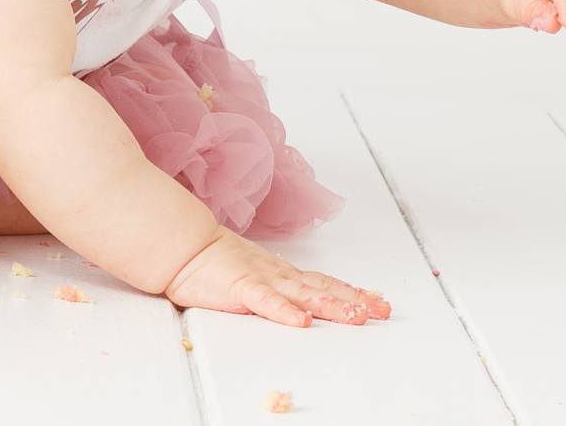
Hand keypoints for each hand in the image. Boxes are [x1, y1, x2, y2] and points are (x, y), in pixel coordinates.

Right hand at [163, 227, 391, 326]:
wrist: (183, 245)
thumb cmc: (213, 261)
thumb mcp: (252, 274)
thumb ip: (274, 287)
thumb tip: (296, 300)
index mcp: (281, 273)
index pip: (324, 282)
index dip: (351, 291)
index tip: (377, 300)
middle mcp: (279, 274)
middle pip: (323, 287)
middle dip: (354, 300)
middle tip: (382, 310)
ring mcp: (261, 279)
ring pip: (303, 293)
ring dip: (331, 304)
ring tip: (356, 315)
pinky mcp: (240, 288)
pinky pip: (266, 301)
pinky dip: (284, 311)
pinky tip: (301, 320)